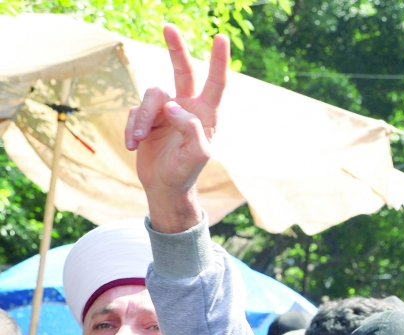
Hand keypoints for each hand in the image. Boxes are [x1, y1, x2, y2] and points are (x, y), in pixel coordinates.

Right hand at [125, 25, 229, 232]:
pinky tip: (133, 145)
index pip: (216, 83)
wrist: (164, 186)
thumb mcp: (197, 155)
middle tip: (169, 27)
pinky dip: (131, 129)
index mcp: (206, 114)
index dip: (218, 61)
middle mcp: (187, 107)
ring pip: (151, 96)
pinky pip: (134, 112)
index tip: (220, 37)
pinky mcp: (145, 117)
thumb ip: (191, 128)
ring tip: (138, 141)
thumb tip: (173, 105)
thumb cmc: (186, 172)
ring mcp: (165, 110)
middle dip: (176, 49)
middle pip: (182, 71)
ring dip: (141, 119)